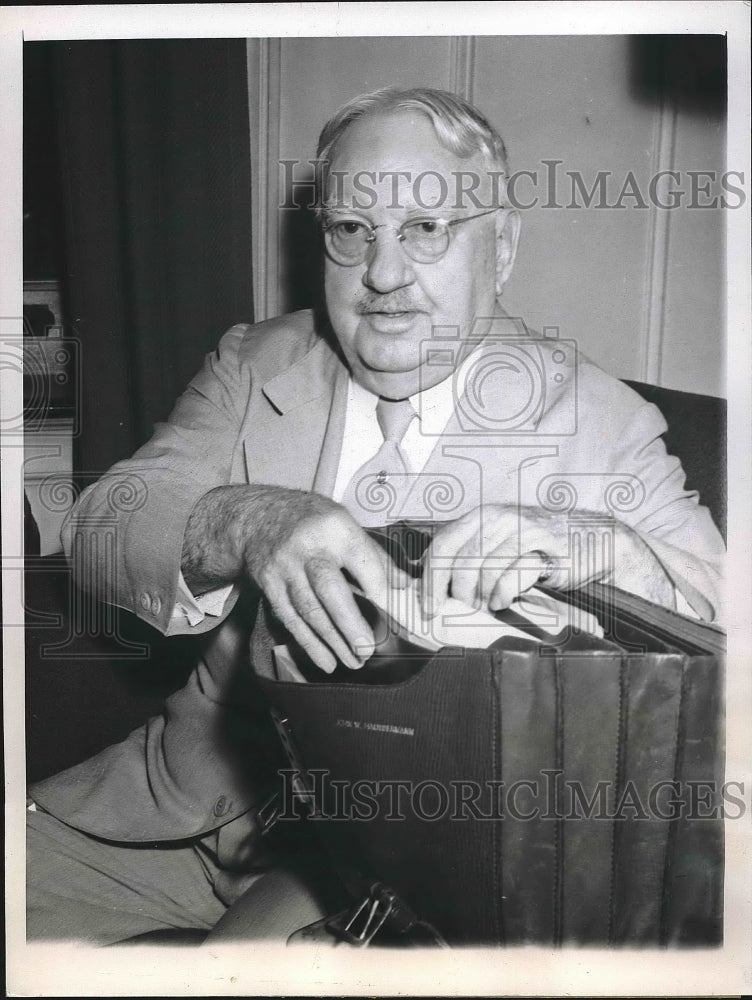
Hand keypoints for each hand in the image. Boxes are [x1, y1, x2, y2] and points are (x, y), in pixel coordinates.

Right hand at [245, 489, 411, 671]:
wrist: (258, 515)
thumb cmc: (313, 520)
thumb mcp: (346, 524)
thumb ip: (375, 557)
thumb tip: (407, 586)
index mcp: (334, 527)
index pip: (362, 560)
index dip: (381, 589)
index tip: (398, 615)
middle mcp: (307, 547)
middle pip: (329, 589)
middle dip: (349, 623)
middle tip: (367, 650)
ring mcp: (284, 567)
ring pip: (308, 609)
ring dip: (332, 641)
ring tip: (354, 662)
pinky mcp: (269, 584)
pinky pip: (290, 618)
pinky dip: (309, 643)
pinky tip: (327, 661)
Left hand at [420, 504, 674, 615]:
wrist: (593, 541)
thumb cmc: (540, 548)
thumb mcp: (499, 545)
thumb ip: (468, 555)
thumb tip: (428, 578)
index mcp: (481, 515)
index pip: (442, 544)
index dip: (430, 578)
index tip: (428, 606)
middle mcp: (498, 517)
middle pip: (461, 561)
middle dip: (458, 593)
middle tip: (464, 610)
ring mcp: (522, 530)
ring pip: (485, 571)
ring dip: (483, 597)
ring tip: (488, 606)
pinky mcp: (545, 548)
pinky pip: (512, 577)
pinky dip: (503, 595)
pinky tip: (504, 602)